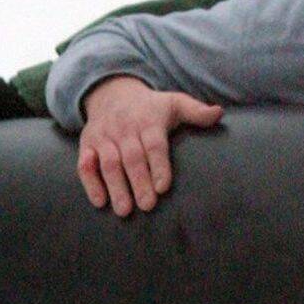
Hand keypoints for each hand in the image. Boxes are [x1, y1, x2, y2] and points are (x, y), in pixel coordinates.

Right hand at [78, 76, 223, 214]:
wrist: (113, 93)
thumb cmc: (151, 107)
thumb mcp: (175, 103)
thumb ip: (196, 111)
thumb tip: (219, 113)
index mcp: (148, 120)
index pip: (154, 144)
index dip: (159, 165)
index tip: (163, 187)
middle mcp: (125, 128)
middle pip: (131, 156)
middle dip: (139, 181)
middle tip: (147, 206)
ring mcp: (104, 136)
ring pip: (108, 163)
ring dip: (115, 187)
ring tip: (125, 211)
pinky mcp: (87, 144)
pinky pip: (85, 164)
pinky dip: (90, 182)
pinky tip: (99, 202)